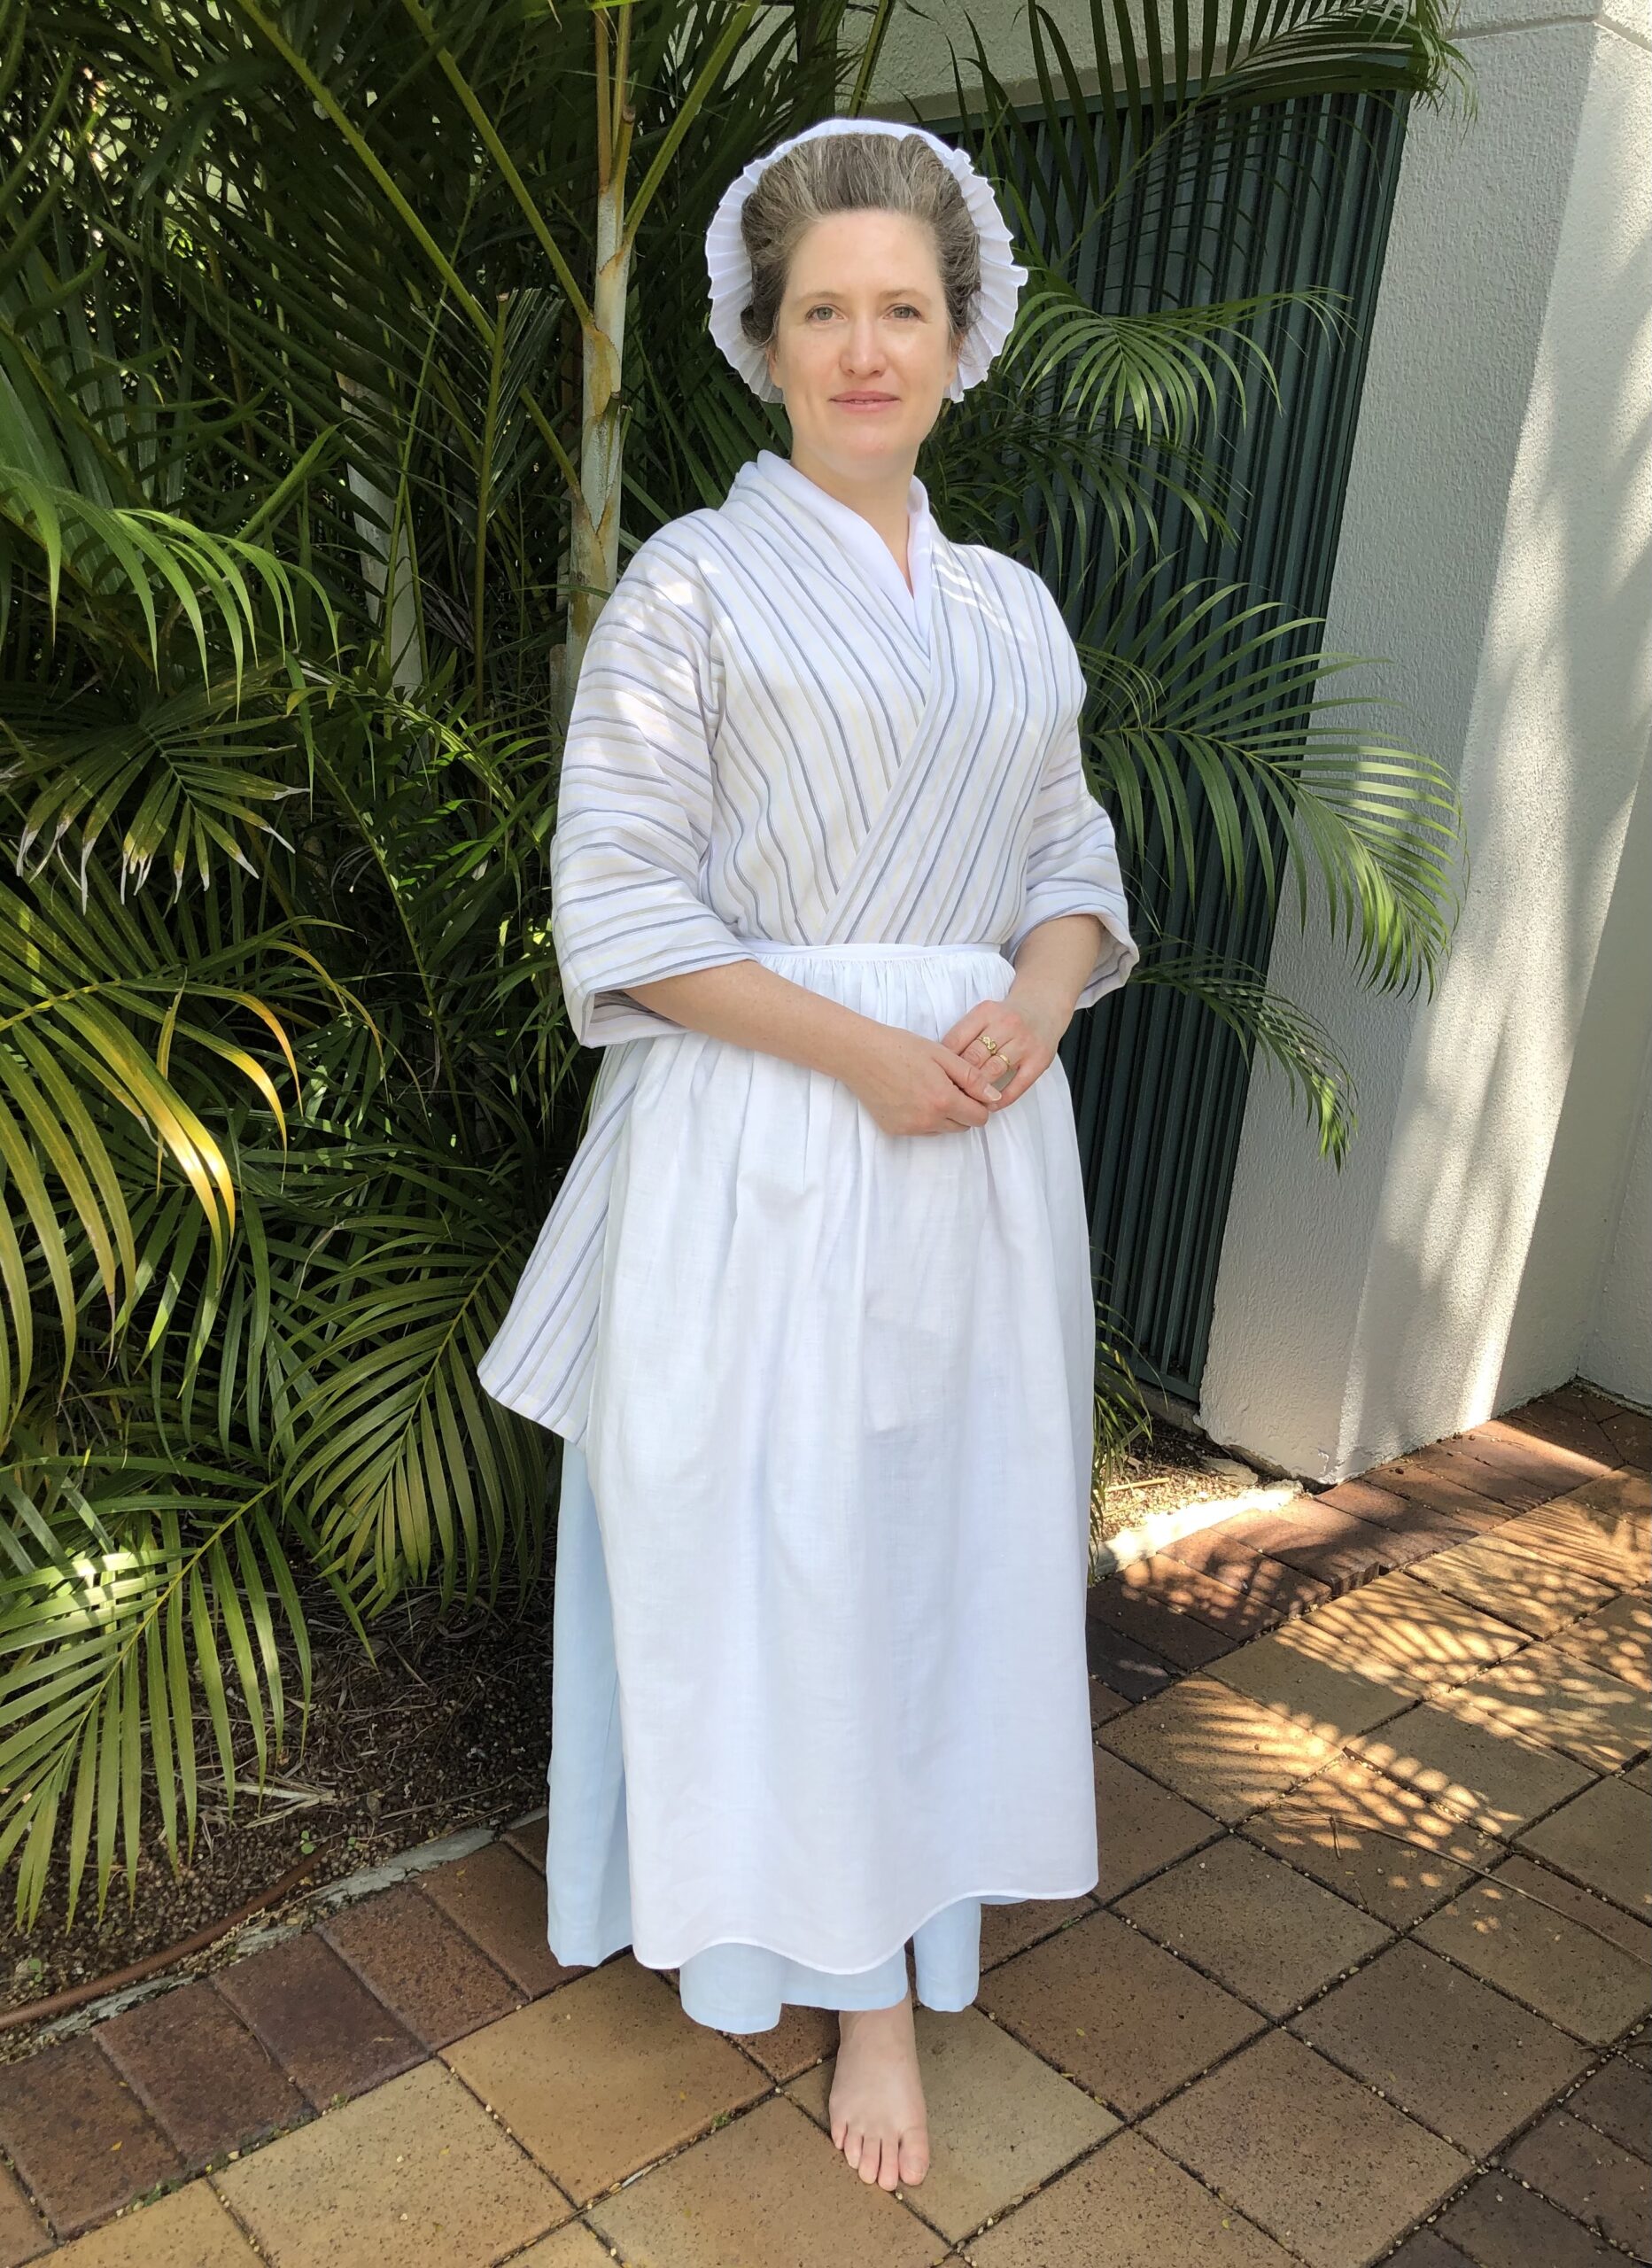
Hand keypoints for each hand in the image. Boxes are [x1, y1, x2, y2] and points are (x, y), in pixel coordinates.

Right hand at [840, 1022, 1010, 1136]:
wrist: (859, 1054)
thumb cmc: (901, 1047)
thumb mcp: (942, 1055)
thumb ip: (972, 1078)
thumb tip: (994, 1097)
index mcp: (943, 1101)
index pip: (979, 1118)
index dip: (980, 1103)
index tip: (969, 1087)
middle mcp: (927, 1121)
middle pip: (963, 1126)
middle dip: (963, 1109)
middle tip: (947, 1084)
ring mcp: (910, 1128)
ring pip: (943, 1130)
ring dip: (944, 1115)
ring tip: (927, 1087)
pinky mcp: (895, 1130)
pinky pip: (921, 1130)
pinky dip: (924, 1117)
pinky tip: (910, 1095)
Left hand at [941, 984, 1068, 1108]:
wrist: (1045, 1006)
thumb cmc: (1008, 1016)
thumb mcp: (984, 1014)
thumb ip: (965, 1033)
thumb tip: (941, 1063)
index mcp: (986, 1012)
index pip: (956, 1040)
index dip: (943, 1062)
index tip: (936, 1077)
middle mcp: (1007, 1025)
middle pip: (974, 1057)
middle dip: (958, 1078)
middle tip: (947, 1094)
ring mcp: (1025, 1043)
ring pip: (993, 1071)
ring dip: (977, 1090)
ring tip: (965, 1102)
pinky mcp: (1039, 1060)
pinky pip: (1017, 1085)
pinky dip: (1001, 1098)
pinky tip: (990, 1104)